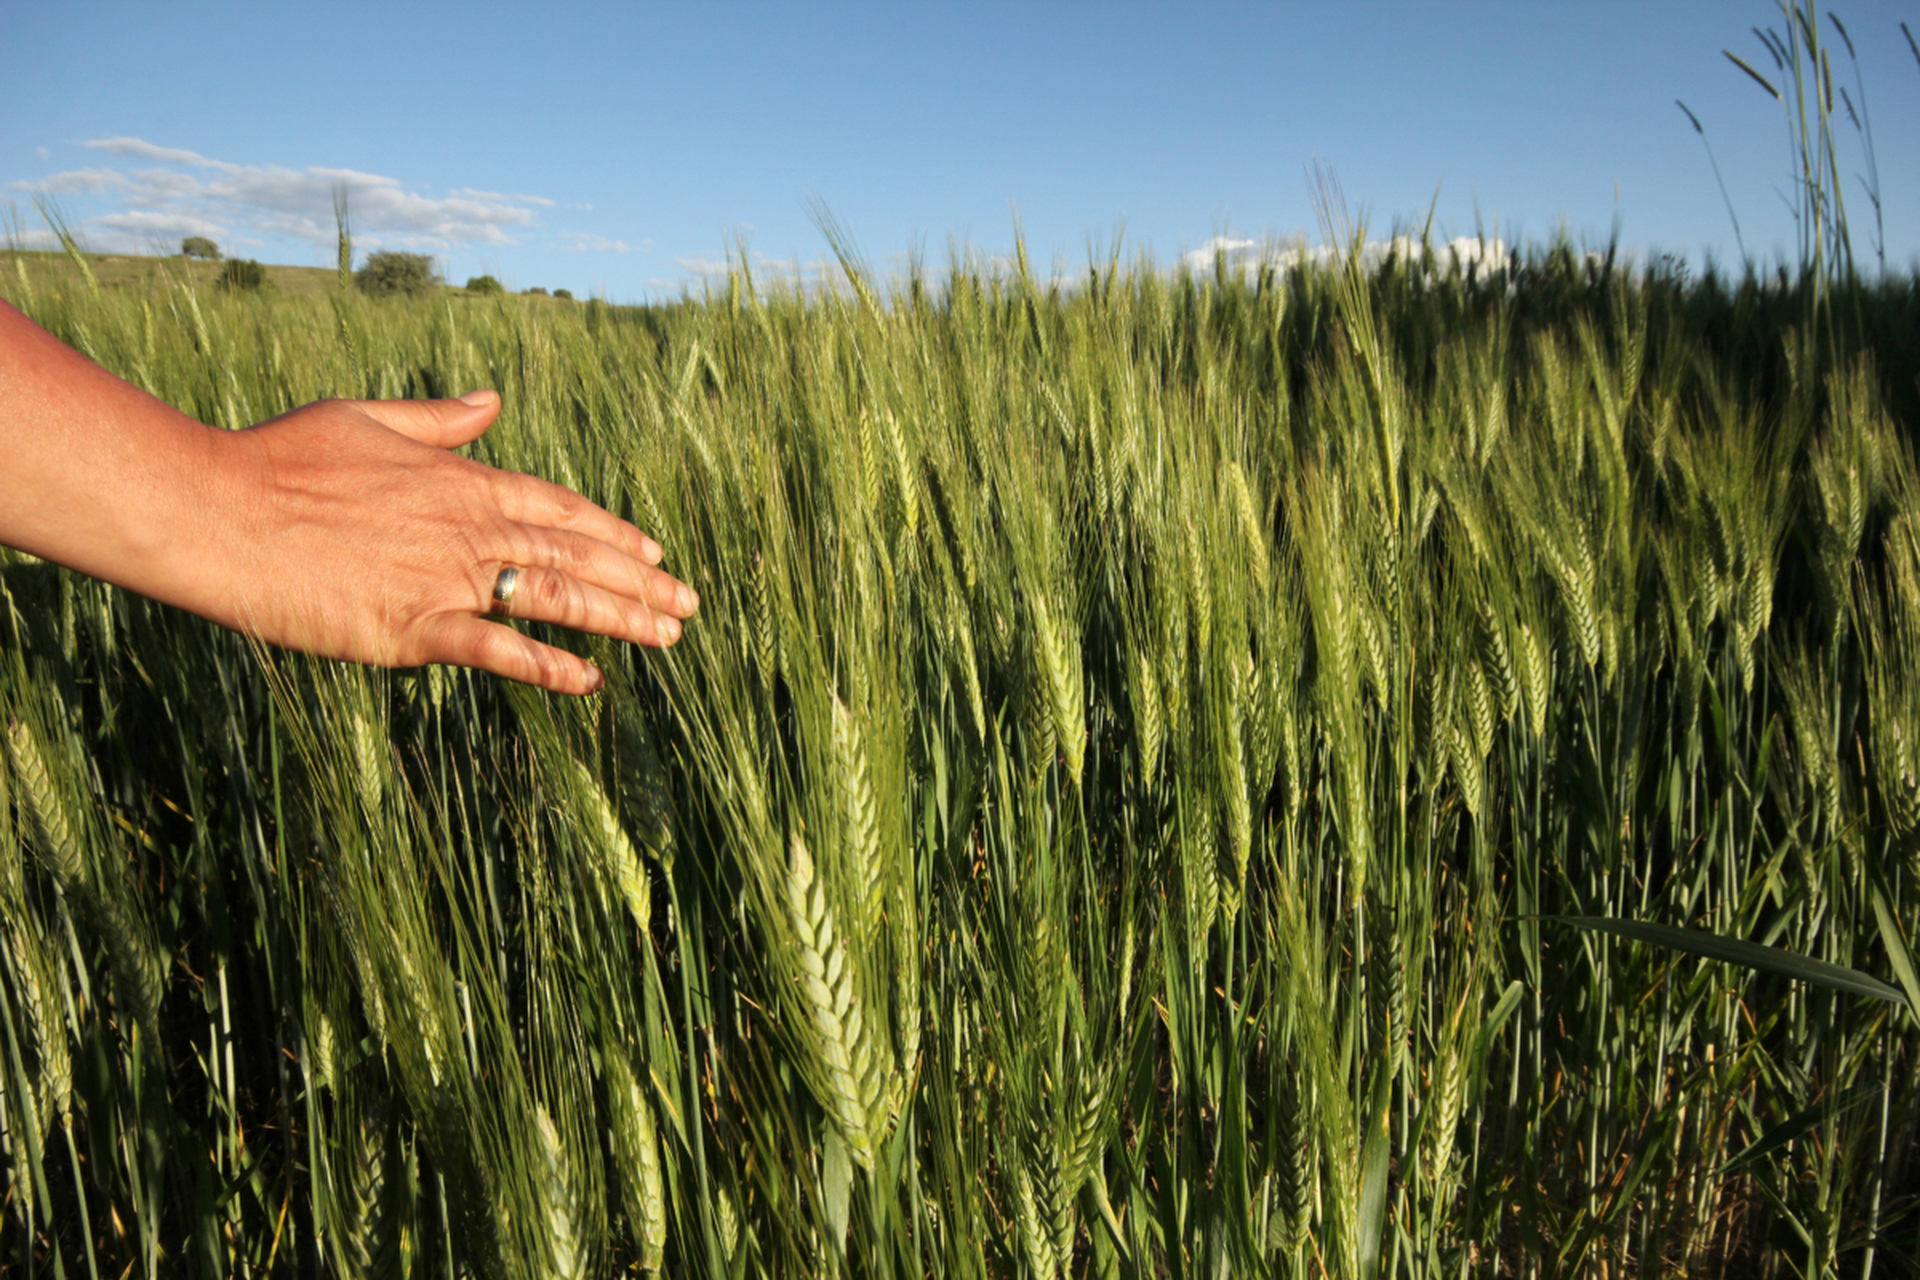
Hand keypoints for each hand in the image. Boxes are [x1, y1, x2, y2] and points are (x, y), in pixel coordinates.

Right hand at [196, 392, 697, 694]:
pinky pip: (500, 651)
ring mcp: (447, 578)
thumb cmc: (281, 460)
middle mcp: (469, 527)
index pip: (559, 507)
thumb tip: (493, 398)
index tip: (654, 552)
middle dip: (639, 581)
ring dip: (620, 618)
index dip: (611, 532)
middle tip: (689, 604)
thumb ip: (440, 418)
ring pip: (556, 597)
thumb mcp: (367, 419)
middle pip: (576, 554)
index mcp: (461, 478)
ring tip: (669, 637)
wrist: (220, 511)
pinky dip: (550, 666)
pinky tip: (591, 680)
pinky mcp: (414, 628)